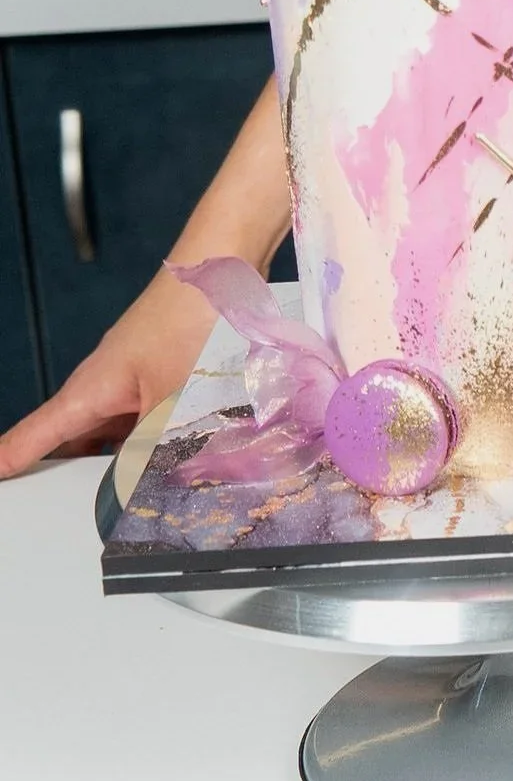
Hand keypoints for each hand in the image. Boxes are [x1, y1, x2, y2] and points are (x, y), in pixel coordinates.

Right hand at [0, 70, 285, 479]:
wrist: (223, 260)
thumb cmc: (192, 316)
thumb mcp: (175, 397)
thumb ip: (157, 449)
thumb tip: (145, 494)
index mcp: (87, 394)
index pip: (30, 442)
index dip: (10, 468)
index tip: (2, 493)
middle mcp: (102, 390)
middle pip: (74, 449)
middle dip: (76, 484)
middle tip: (83, 520)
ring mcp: (133, 382)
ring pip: (116, 439)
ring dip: (123, 465)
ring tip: (132, 505)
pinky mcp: (164, 375)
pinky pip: (147, 422)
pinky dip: (154, 443)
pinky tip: (179, 463)